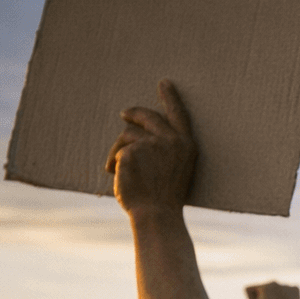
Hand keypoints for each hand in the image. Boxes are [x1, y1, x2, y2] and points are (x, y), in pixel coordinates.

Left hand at [105, 79, 195, 215]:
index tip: (164, 83)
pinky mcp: (131, 151)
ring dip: (118, 149)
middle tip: (124, 114)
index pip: (178, 115)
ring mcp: (151, 145)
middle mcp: (171, 141)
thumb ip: (165, 150)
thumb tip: (138, 133)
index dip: (170, 97)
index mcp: (186, 146)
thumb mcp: (176, 170)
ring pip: (127, 136)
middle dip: (134, 113)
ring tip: (115, 169)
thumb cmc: (166, 199)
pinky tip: (116, 176)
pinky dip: (113, 163)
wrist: (158, 215)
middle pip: (147, 116)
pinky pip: (117, 151)